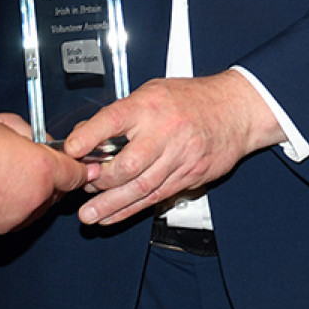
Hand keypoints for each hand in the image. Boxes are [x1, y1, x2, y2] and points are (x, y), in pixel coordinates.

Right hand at [0, 113, 83, 235]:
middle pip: (59, 190)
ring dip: (34, 192)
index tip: (83, 164)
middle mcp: (35, 197)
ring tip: (9, 174)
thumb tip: (30, 137)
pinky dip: (15, 205)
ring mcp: (18, 217)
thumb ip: (24, 131)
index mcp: (42, 168)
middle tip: (36, 163)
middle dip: (54, 177)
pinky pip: (19, 215)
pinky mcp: (1, 229)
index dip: (80, 166)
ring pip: (39, 204)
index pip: (76, 172)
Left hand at [63, 72, 284, 227]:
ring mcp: (179, 156)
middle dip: (101, 180)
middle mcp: (165, 132)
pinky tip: (113, 216)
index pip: (114, 120)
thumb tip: (86, 134)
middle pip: (128, 164)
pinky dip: (131, 209)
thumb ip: (122, 113)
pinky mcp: (189, 176)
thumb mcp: (153, 92)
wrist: (237, 110)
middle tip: (83, 186)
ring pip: (141, 187)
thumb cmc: (192, 99)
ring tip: (90, 215)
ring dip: (112, 204)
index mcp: (151, 105)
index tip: (71, 149)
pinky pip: (156, 196)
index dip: (90, 136)